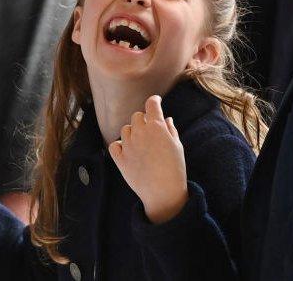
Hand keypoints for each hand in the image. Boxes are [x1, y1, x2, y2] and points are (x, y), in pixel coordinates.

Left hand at [108, 95, 187, 223]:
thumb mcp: (178, 146)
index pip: (152, 104)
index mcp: (157, 126)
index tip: (156, 101)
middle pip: (137, 116)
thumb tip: (166, 119)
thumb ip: (170, 129)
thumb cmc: (175, 168)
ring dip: (132, 132)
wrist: (163, 192)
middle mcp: (140, 132)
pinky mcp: (120, 159)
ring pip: (125, 129)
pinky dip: (119, 145)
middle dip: (144, 120)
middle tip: (150, 129)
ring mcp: (128, 145)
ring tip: (140, 143)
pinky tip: (127, 150)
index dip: (154, 100)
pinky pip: (115, 145)